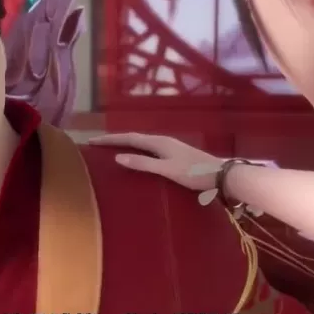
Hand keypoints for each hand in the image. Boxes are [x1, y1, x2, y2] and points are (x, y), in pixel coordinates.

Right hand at [87, 133, 223, 191]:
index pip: (128, 138)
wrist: (221, 175)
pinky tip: (138, 158)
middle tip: (98, 145)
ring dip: (127, 145)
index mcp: (159, 142)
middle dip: (116, 140)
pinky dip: (138, 151)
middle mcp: (163, 141)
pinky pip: (150, 150)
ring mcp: (171, 147)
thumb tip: (118, 157)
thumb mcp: (166, 169)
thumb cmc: (194, 173)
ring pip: (143, 143)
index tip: (92, 141)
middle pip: (134, 138)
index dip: (110, 139)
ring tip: (113, 149)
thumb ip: (143, 164)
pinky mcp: (176, 155)